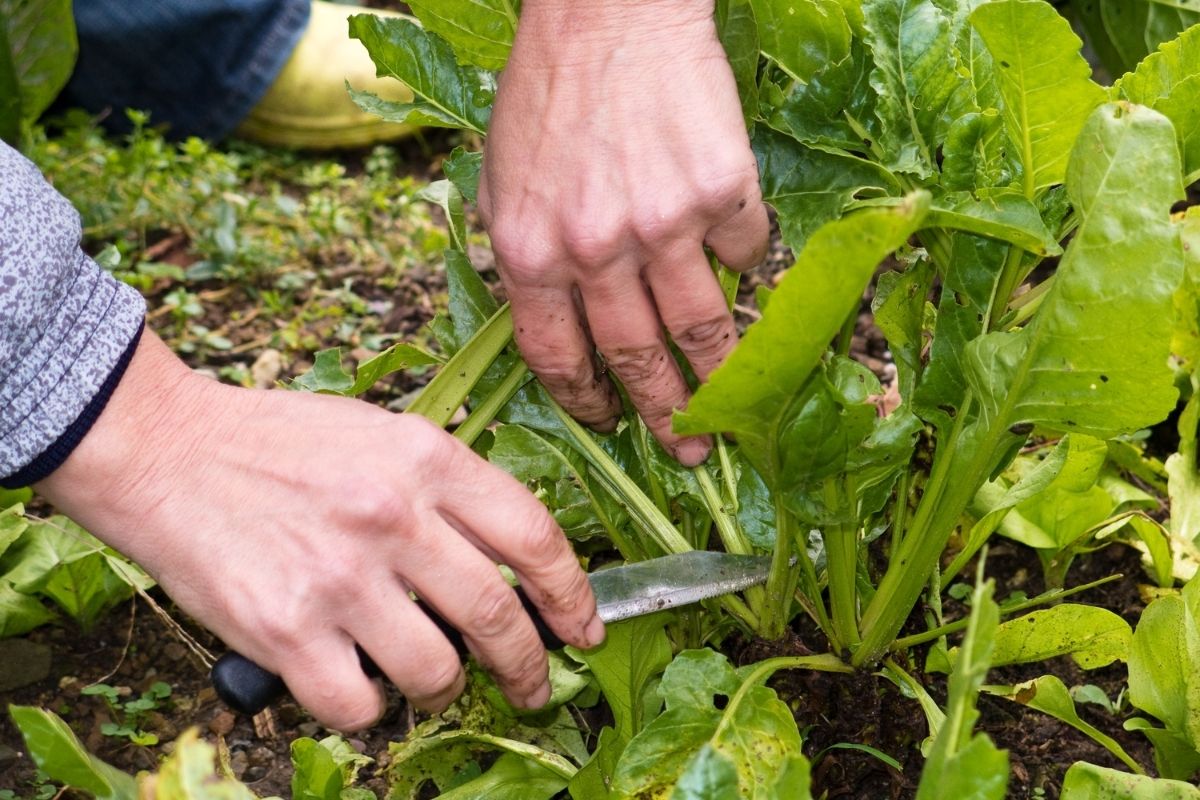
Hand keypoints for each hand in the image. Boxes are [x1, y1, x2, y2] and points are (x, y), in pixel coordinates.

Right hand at [38, 331, 601, 730]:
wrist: (165, 448)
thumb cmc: (277, 442)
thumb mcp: (381, 435)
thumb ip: (445, 491)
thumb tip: (506, 565)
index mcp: (426, 459)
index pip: (534, 536)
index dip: (573, 593)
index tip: (584, 627)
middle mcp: (393, 516)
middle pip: (499, 617)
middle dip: (530, 666)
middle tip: (536, 686)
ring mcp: (339, 576)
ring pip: (436, 671)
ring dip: (445, 689)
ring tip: (431, 681)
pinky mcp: (284, 630)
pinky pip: (358, 704)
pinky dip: (367, 707)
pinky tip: (356, 685)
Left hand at [479, 0, 768, 465]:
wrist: (609, 13)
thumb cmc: (548, 91)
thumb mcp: (501, 180)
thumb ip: (524, 256)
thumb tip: (554, 324)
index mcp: (530, 252)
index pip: (556, 358)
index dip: (587, 402)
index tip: (608, 422)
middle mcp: (595, 249)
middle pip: (635, 358)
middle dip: (665, 415)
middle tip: (689, 452)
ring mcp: (662, 223)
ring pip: (700, 326)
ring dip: (721, 375)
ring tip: (734, 407)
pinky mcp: (721, 191)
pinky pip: (744, 254)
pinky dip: (744, 266)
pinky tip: (736, 265)